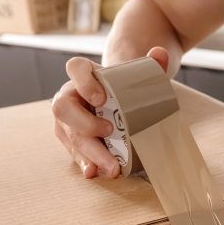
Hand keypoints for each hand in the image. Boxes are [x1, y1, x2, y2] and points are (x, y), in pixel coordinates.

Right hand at [51, 47, 168, 177]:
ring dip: (89, 152)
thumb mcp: (138, 75)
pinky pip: (73, 151)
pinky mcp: (70, 138)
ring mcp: (66, 119)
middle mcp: (68, 95)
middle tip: (109, 132)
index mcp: (83, 73)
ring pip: (69, 134)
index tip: (101, 98)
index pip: (75, 68)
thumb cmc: (124, 88)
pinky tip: (94, 171)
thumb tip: (160, 53)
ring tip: (110, 166)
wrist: (116, 103)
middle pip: (63, 107)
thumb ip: (150, 63)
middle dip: (84, 124)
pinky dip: (84, 162)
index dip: (83, 82)